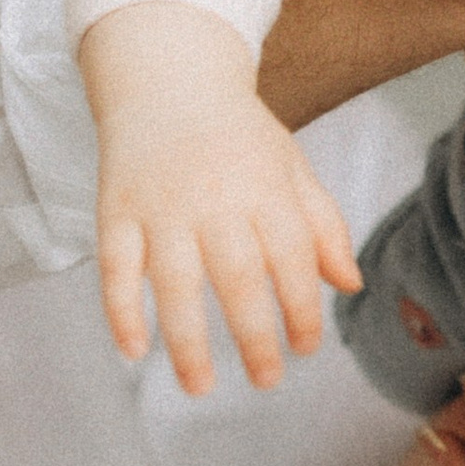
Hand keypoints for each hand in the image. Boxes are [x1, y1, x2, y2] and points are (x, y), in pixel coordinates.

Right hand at [79, 1, 360, 393]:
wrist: (168, 78)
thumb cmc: (239, 135)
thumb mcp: (291, 166)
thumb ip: (322, 225)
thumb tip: (350, 285)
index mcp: (265, 188)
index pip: (292, 258)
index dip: (303, 308)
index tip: (306, 347)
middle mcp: (214, 199)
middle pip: (237, 277)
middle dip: (254, 336)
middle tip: (267, 381)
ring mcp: (160, 206)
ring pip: (173, 282)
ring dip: (187, 341)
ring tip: (201, 387)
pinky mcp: (116, 209)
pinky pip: (114, 267)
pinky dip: (120, 311)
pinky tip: (134, 352)